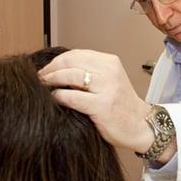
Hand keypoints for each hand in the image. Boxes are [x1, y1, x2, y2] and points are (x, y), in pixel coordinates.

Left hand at [38, 49, 153, 152]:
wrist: (141, 126)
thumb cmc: (121, 106)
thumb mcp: (109, 81)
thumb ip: (90, 72)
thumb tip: (58, 69)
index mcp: (110, 62)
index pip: (76, 54)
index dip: (56, 61)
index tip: (45, 70)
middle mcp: (109, 72)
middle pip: (70, 62)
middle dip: (50, 69)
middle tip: (39, 78)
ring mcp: (107, 88)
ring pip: (70, 76)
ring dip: (51, 81)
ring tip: (43, 87)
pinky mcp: (102, 106)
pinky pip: (72, 97)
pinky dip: (58, 96)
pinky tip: (53, 99)